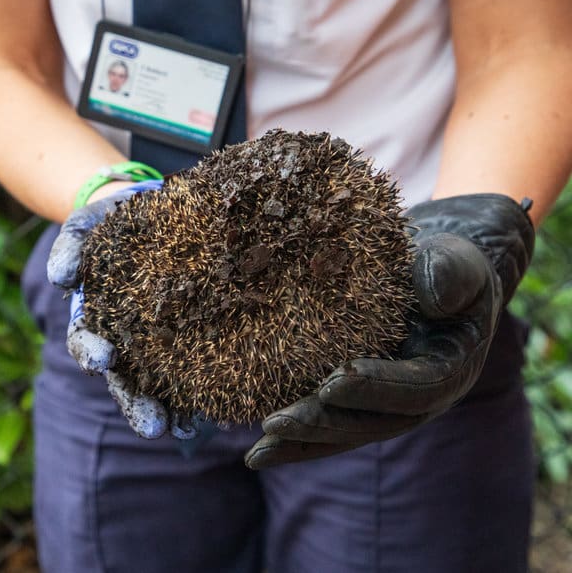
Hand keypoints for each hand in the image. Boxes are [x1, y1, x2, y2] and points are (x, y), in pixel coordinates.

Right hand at [47, 180, 199, 438]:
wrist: (154, 210)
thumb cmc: (113, 222)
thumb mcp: (86, 226)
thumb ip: (70, 247)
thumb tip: (62, 280)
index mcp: (94, 317)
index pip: (87, 343)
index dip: (92, 353)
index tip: (103, 360)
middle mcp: (122, 340)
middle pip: (124, 379)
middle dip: (136, 404)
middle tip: (152, 427)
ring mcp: (155, 344)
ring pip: (158, 384)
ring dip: (169, 410)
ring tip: (184, 431)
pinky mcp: (190, 338)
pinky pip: (195, 371)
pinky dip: (200, 395)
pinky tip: (213, 414)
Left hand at [244, 194, 534, 468]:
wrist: (433, 276)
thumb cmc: (446, 265)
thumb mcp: (457, 261)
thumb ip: (451, 273)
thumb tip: (432, 293)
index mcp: (450, 370)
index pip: (418, 387)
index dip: (378, 387)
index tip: (334, 381)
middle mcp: (417, 401)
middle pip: (372, 423)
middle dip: (323, 424)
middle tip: (277, 422)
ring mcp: (385, 407)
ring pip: (343, 432)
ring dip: (300, 441)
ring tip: (257, 452)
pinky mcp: (356, 403)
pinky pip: (326, 423)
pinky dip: (293, 440)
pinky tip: (256, 453)